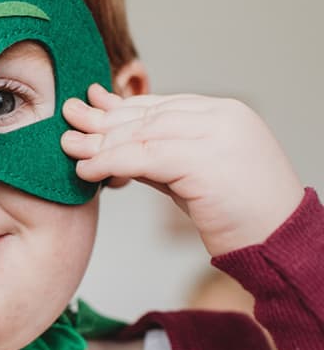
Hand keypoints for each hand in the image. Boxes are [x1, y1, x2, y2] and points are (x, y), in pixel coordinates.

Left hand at [61, 83, 304, 256]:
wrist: (281, 244)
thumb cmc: (238, 215)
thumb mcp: (191, 176)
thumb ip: (157, 155)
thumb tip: (110, 147)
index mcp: (223, 113)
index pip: (161, 104)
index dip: (121, 107)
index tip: (91, 104)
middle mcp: (222, 116)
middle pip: (148, 115)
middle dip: (104, 120)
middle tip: (69, 119)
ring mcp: (217, 134)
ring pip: (143, 133)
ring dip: (101, 142)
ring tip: (69, 147)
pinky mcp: (207, 160)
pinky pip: (145, 157)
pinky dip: (111, 162)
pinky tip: (87, 170)